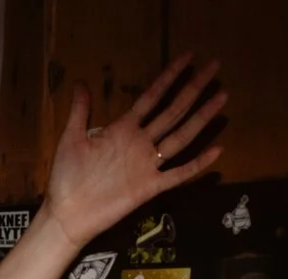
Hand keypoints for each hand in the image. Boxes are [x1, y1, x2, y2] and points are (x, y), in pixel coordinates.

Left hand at [38, 55, 225, 248]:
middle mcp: (140, 143)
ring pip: (181, 136)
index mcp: (123, 129)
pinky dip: (197, 164)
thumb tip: (80, 82)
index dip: (170, 77)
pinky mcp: (150, 187)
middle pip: (173, 111)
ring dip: (201, 117)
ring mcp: (147, 165)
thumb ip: (80, 112)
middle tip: (216, 66)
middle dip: (194, 89)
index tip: (189, 56)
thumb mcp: (71, 138)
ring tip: (221, 97)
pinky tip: (217, 150)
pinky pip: (178, 174)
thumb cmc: (66, 177)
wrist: (66, 213)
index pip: (152, 97)